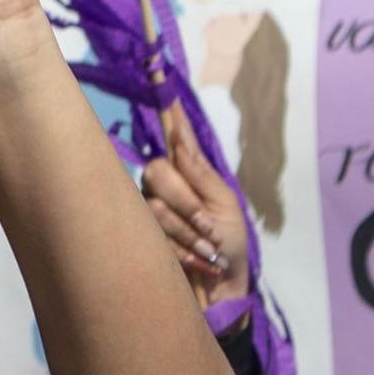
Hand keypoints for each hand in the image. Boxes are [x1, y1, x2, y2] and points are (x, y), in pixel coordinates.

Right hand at [140, 103, 246, 307]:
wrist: (224, 286)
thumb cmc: (229, 245)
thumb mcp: (226, 207)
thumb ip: (202, 175)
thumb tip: (179, 142)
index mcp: (187, 174)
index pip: (177, 139)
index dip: (171, 116)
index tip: (167, 88)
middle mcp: (163, 187)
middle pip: (157, 172)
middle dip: (187, 203)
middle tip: (209, 226)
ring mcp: (149, 211)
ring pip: (156, 207)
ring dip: (189, 233)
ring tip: (208, 249)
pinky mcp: (144, 237)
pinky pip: (156, 235)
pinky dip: (186, 251)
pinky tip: (201, 262)